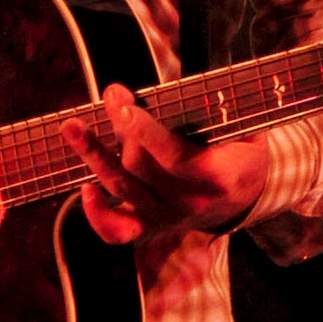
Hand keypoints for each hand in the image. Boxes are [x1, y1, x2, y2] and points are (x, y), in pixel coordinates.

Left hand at [63, 83, 267, 245]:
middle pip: (141, 167)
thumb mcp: (241, 124)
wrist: (250, 190)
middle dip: (121, 128)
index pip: (175, 158)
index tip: (125, 107)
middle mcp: (191, 203)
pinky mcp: (150, 225)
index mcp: (219, 178)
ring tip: (73, 127)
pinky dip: (96, 215)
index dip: (145, 133)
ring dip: (94, 154)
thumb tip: (173, 90)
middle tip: (114, 94)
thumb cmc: (240, 144)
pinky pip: (117, 231)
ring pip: (122, 188)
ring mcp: (168, 217)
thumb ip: (214, 111)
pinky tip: (85, 188)